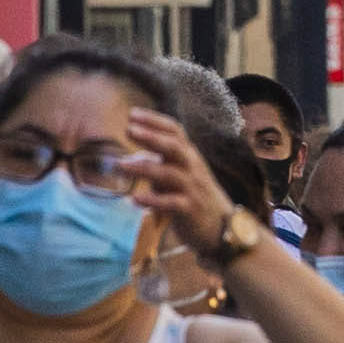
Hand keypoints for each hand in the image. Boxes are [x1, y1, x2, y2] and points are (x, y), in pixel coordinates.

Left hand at [107, 107, 251, 271]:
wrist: (223, 228)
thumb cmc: (196, 197)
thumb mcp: (178, 176)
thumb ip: (157, 165)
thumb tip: (131, 159)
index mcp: (189, 156)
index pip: (174, 131)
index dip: (154, 121)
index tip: (132, 114)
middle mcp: (192, 167)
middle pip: (173, 147)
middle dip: (151, 137)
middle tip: (128, 130)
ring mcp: (192, 188)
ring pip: (168, 173)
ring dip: (143, 168)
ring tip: (119, 165)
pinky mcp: (190, 210)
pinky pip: (170, 203)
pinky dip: (152, 200)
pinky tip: (134, 199)